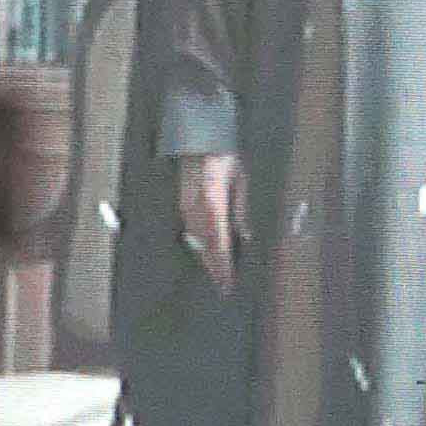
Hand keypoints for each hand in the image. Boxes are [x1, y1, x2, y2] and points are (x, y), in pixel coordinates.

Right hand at [176, 150, 242, 283]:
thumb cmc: (224, 157)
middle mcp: (196, 209)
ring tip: (217, 273)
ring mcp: (186, 206)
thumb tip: (244, 236)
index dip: (223, 265)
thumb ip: (241, 211)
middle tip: (223, 286)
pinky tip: (206, 251)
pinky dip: (200, 244)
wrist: (199, 139)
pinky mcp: (182, 203)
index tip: (227, 281)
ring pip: (197, 240)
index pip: (219, 243)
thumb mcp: (240, 181)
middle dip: (214, 267)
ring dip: (206, 257)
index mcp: (213, 204)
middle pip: (205, 246)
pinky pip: (191, 230)